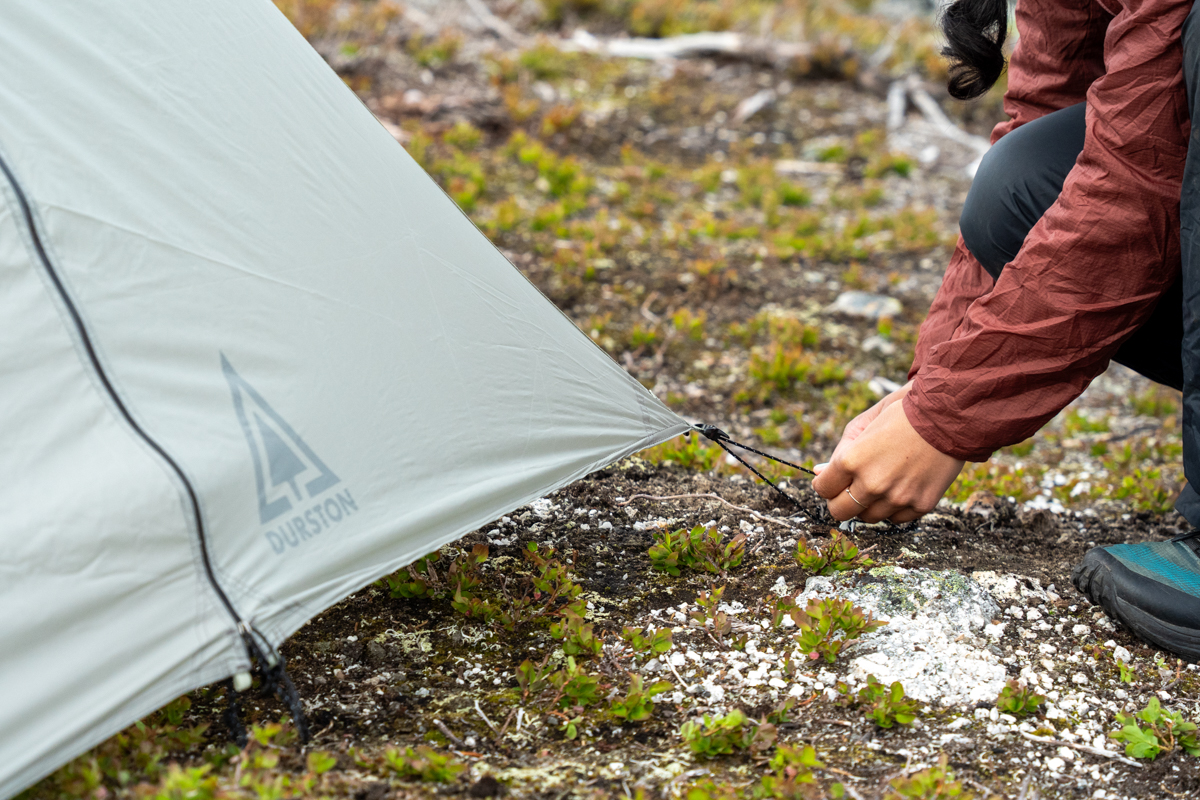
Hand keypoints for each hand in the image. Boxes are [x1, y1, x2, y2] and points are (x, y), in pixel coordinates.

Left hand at [812, 396, 964, 523]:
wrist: (947, 416)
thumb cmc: (901, 415)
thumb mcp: (862, 425)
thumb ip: (839, 451)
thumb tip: (819, 473)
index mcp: (852, 461)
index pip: (822, 489)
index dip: (826, 483)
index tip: (833, 478)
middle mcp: (872, 484)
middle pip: (840, 512)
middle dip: (840, 500)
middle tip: (850, 488)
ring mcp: (897, 498)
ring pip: (868, 517)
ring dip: (869, 503)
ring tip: (882, 481)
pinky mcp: (920, 505)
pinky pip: (896, 519)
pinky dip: (894, 507)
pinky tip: (901, 486)